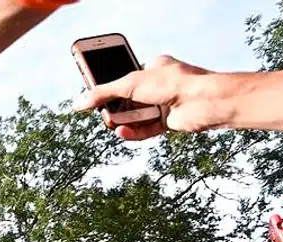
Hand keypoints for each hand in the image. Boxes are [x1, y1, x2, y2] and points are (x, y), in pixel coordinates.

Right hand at [73, 55, 220, 141]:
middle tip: (103, 113)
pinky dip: (133, 132)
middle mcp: (159, 85)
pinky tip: (122, 132)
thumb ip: (102, 94)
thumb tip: (79, 103)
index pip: (124, 77)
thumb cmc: (173, 83)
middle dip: (114, 108)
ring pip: (135, 116)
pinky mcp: (168, 122)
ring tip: (113, 124)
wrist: (203, 101)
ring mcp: (164, 104)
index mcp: (153, 68)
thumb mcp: (129, 84)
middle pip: (127, 99)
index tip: (94, 96)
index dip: (109, 87)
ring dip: (122, 121)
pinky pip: (144, 130)